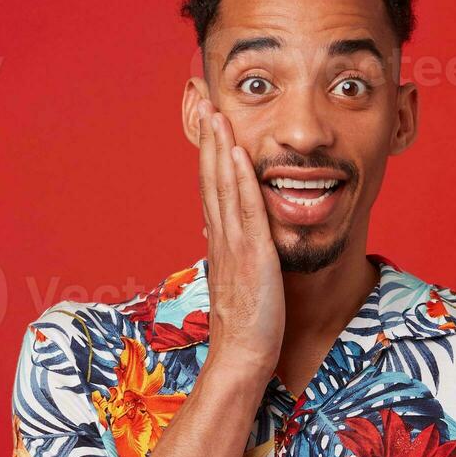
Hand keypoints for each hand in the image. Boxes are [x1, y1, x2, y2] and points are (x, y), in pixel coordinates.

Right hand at [196, 99, 283, 381]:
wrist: (243, 358)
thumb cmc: (247, 326)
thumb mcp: (239, 280)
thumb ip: (235, 253)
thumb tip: (227, 236)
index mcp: (220, 240)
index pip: (211, 186)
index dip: (208, 151)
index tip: (206, 120)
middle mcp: (221, 237)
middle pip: (210, 177)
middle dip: (208, 137)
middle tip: (203, 98)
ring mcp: (234, 245)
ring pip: (223, 187)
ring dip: (220, 147)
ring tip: (217, 111)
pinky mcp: (252, 256)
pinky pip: (244, 211)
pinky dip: (240, 179)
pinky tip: (239, 153)